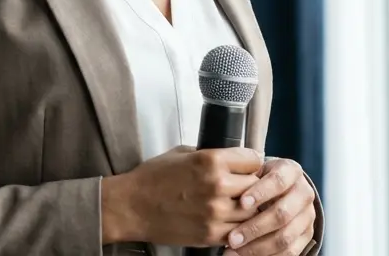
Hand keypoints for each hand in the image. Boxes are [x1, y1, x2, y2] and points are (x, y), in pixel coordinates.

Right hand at [101, 145, 262, 245]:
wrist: (131, 207)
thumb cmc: (152, 179)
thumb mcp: (180, 154)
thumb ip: (208, 155)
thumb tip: (231, 158)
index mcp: (210, 160)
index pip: (253, 159)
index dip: (250, 162)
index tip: (247, 166)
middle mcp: (217, 185)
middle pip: (257, 185)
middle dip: (250, 184)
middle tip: (240, 186)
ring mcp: (216, 212)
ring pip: (252, 210)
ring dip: (246, 207)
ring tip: (233, 204)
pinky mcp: (211, 233)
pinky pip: (239, 230)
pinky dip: (236, 225)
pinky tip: (225, 219)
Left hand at [223, 157, 316, 255]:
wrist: (276, 189)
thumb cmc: (254, 178)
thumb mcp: (250, 170)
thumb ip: (242, 176)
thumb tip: (223, 186)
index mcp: (291, 170)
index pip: (278, 181)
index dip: (261, 192)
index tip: (241, 203)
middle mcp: (304, 193)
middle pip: (282, 214)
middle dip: (255, 228)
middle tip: (232, 238)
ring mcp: (308, 216)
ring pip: (285, 237)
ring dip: (257, 247)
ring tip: (233, 251)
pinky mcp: (307, 236)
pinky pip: (290, 252)